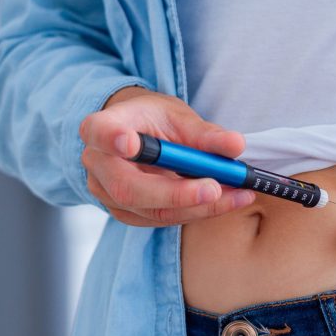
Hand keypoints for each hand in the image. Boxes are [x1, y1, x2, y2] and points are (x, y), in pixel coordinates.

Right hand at [79, 86, 255, 225]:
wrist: (139, 136)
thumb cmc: (154, 121)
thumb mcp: (178, 116)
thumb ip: (205, 132)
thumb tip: (236, 145)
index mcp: (102, 128)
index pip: (98, 132)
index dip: (111, 139)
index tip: (131, 143)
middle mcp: (98, 164)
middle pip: (128, 187)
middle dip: (176, 193)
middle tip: (215, 189)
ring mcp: (109, 194)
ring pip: (151, 210)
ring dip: (199, 207)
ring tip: (238, 195)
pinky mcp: (128, 213)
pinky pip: (163, 219)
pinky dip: (198, 212)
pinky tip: (226, 201)